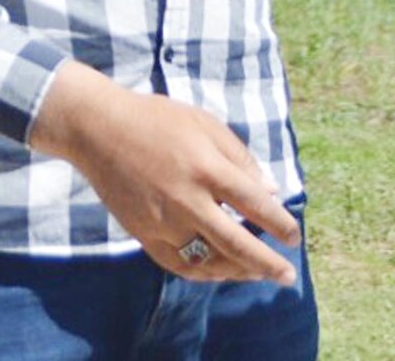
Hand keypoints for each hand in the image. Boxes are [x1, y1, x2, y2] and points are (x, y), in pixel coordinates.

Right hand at [30, 61, 299, 282]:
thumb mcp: (206, 124)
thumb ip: (240, 158)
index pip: (254, 205)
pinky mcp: (143, 234)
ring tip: (257, 273)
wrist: (100, 130)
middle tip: (287, 275)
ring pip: (208, 262)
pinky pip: (179, 264)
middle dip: (267, 264)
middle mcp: (187, 199)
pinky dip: (204, 272)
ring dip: (238, 272)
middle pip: (236, 244)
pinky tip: (220, 270)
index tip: (294, 236)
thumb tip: (271, 192)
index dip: (279, 224)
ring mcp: (163, 221)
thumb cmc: (159, 120)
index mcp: (207, 167)